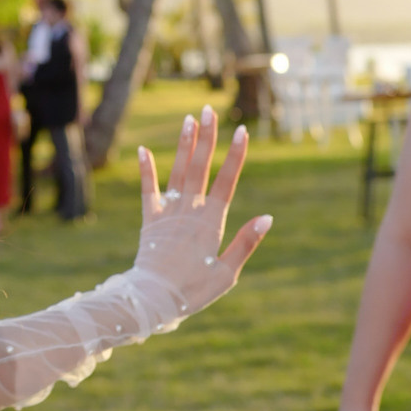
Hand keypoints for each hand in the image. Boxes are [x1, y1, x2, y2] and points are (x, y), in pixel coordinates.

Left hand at [134, 110, 270, 315]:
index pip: (226, 182)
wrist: (153, 300)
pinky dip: (146, 170)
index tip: (242, 131)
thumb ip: (246, 242)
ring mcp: (168, 214)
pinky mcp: (150, 221)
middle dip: (206, 138)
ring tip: (188, 119)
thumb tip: (268, 217)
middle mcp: (190, 212)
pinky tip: (142, 149)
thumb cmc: (194, 291)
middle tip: (209, 111)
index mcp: (212, 223)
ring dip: (183, 145)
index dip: (235, 156)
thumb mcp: (227, 273)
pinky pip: (148, 190)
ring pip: (177, 172)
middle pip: (200, 168)